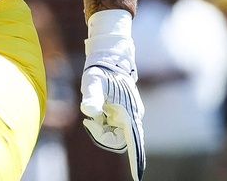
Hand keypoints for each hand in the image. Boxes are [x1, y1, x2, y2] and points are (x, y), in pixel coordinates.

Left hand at [81, 10, 145, 180]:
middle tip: (89, 121)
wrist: (109, 57)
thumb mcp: (93, 82)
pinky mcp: (124, 114)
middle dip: (102, 135)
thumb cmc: (101, 70)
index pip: (134, 142)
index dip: (136, 160)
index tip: (137, 177)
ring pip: (114, 134)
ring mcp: (129, 116)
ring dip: (101, 128)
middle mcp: (132, 117)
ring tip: (94, 111)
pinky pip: (112, 128)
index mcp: (128, 114)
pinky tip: (96, 113)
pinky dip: (102, 124)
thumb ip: (92, 96)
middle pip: (118, 141)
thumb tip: (88, 110)